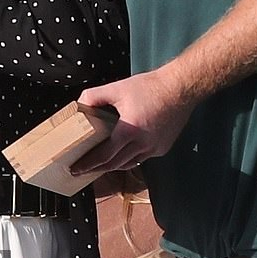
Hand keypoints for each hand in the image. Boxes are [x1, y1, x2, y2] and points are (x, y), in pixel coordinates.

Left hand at [71, 66, 194, 173]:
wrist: (180, 88)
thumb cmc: (150, 87)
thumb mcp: (117, 88)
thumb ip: (94, 96)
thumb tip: (79, 104)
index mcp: (129, 130)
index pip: (104, 155)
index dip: (88, 164)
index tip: (76, 169)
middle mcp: (143, 144)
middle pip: (115, 164)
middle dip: (98, 169)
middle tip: (84, 170)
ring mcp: (155, 148)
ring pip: (130, 163)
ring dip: (114, 165)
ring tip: (101, 163)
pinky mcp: (163, 147)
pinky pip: (143, 158)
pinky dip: (131, 157)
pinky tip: (124, 151)